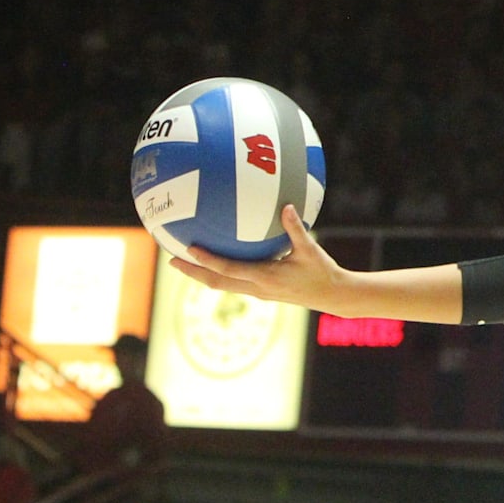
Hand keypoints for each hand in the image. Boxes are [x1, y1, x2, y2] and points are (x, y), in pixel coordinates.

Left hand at [170, 204, 345, 311]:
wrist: (332, 296)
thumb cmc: (322, 272)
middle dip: (192, 273)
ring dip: (201, 275)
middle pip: (216, 282)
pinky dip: (218, 274)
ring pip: (222, 285)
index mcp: (265, 277)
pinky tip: (215, 262)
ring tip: (183, 263)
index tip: (189, 249)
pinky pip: (233, 283)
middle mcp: (257, 288)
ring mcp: (258, 292)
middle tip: (171, 260)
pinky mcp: (262, 292)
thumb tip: (286, 206)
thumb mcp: (311, 249)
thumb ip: (296, 228)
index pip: (229, 270)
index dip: (207, 261)